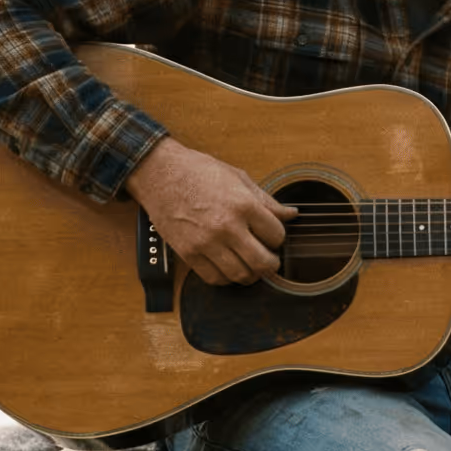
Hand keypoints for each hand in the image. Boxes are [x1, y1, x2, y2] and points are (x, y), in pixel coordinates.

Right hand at [127, 136, 288, 285]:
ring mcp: (206, 242)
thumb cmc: (198, 171)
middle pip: (262, 262)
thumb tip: (291, 214)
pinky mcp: (188, 253)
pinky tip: (228, 268)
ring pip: (240, 275)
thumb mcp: (238, 178)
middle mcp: (227, 226)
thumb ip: (266, 200)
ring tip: (250, 266)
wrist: (159, 173)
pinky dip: (226, 278)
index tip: (272, 237)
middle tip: (269, 261)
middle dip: (271, 265)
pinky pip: (214, 278)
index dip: (278, 238)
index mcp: (243, 205)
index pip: (276, 236)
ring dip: (250, 275)